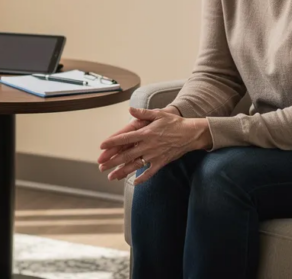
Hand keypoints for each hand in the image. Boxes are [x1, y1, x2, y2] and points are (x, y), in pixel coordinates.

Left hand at [97, 107, 211, 184]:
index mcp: (145, 133)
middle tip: (101, 166)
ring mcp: (154, 156)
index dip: (112, 142)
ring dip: (122, 172)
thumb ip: (143, 113)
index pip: (125, 138)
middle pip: (126, 155)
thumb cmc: (174, 122)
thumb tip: (130, 110)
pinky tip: (134, 182)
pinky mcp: (161, 162)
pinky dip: (142, 178)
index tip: (102, 146)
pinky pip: (150, 172)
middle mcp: (148, 146)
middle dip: (112, 161)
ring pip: (135, 165)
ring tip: (111, 177)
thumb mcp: (159, 114)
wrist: (191, 134)